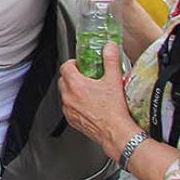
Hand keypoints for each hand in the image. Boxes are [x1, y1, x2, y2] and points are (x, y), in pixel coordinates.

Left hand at [59, 43, 140, 158]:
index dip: (73, 63)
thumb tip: (109, 47)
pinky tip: (88, 105)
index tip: (80, 64)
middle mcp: (69, 97)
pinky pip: (69, 108)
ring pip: (65, 95)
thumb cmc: (114, 110)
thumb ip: (110, 60)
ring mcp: (69, 110)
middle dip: (72, 76)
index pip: (65, 67)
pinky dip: (75, 104)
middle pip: (63, 80)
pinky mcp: (72, 121)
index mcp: (76, 85)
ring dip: (73, 90)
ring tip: (88, 90)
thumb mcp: (114, 80)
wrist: (115, 132)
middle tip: (85, 76)